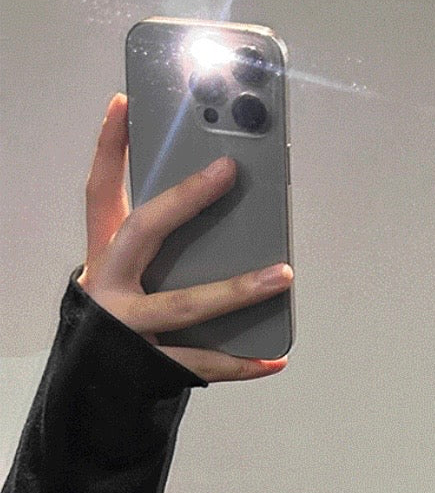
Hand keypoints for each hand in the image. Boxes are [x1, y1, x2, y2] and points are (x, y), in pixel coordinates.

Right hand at [77, 94, 292, 382]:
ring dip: (237, 290)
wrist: (93, 389)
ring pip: (185, 305)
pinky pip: (203, 364)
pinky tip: (275, 358)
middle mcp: (108, 286)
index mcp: (103, 256)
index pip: (100, 191)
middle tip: (228, 170)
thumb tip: (219, 199)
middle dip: (184, 199)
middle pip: (144, 232)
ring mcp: (127, 328)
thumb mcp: (126, 275)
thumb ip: (158, 243)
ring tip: (283, 275)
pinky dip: (242, 364)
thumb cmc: (121, 319)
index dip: (108, 147)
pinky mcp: (149, 367)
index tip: (125, 103)